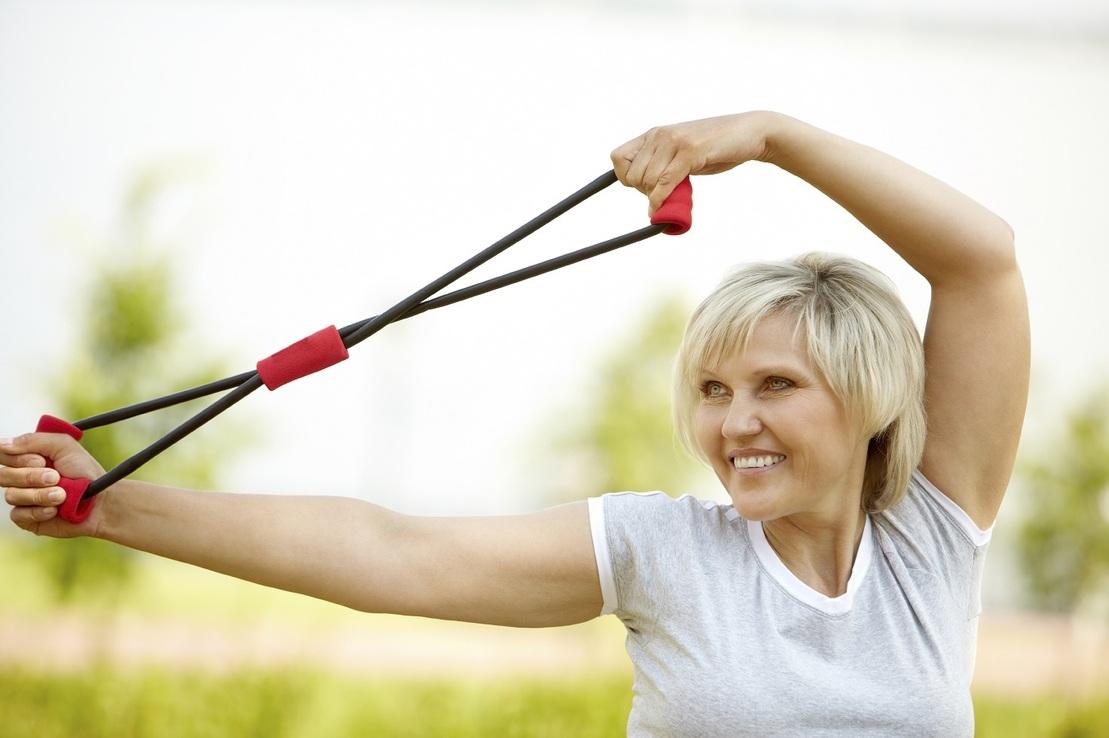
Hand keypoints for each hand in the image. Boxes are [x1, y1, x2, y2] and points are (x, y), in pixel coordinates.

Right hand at [1, 432, 107, 537]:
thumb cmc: (85, 472)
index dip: (16, 458)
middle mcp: (21, 477)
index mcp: (27, 457)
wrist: (100, 501)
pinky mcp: (26, 518)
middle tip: (55, 476)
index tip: (40, 460)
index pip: (3, 454)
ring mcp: (23, 498)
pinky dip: (39, 511)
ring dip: (40, 494)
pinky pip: (18, 514)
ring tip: (62, 494)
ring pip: (11, 495)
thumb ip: (33, 440)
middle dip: (31, 476)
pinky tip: (55, 510)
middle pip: (3, 475)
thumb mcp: (64, 446)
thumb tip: (3, 445)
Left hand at [610, 111, 779, 215]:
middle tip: (666, 192)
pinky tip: (663, 208)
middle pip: (632, 175)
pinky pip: (665, 182)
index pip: (617, 158)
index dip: (626, 177)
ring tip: (676, 194)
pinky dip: (661, 200)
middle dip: (644, 191)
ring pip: (648, 181)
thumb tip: (648, 195)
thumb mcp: (682, 154)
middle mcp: (660, 135)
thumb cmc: (717, 148)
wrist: (750, 133)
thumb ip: (664, 167)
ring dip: (658, 197)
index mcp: (655, 134)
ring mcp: (675, 141)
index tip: (643, 186)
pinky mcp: (690, 151)